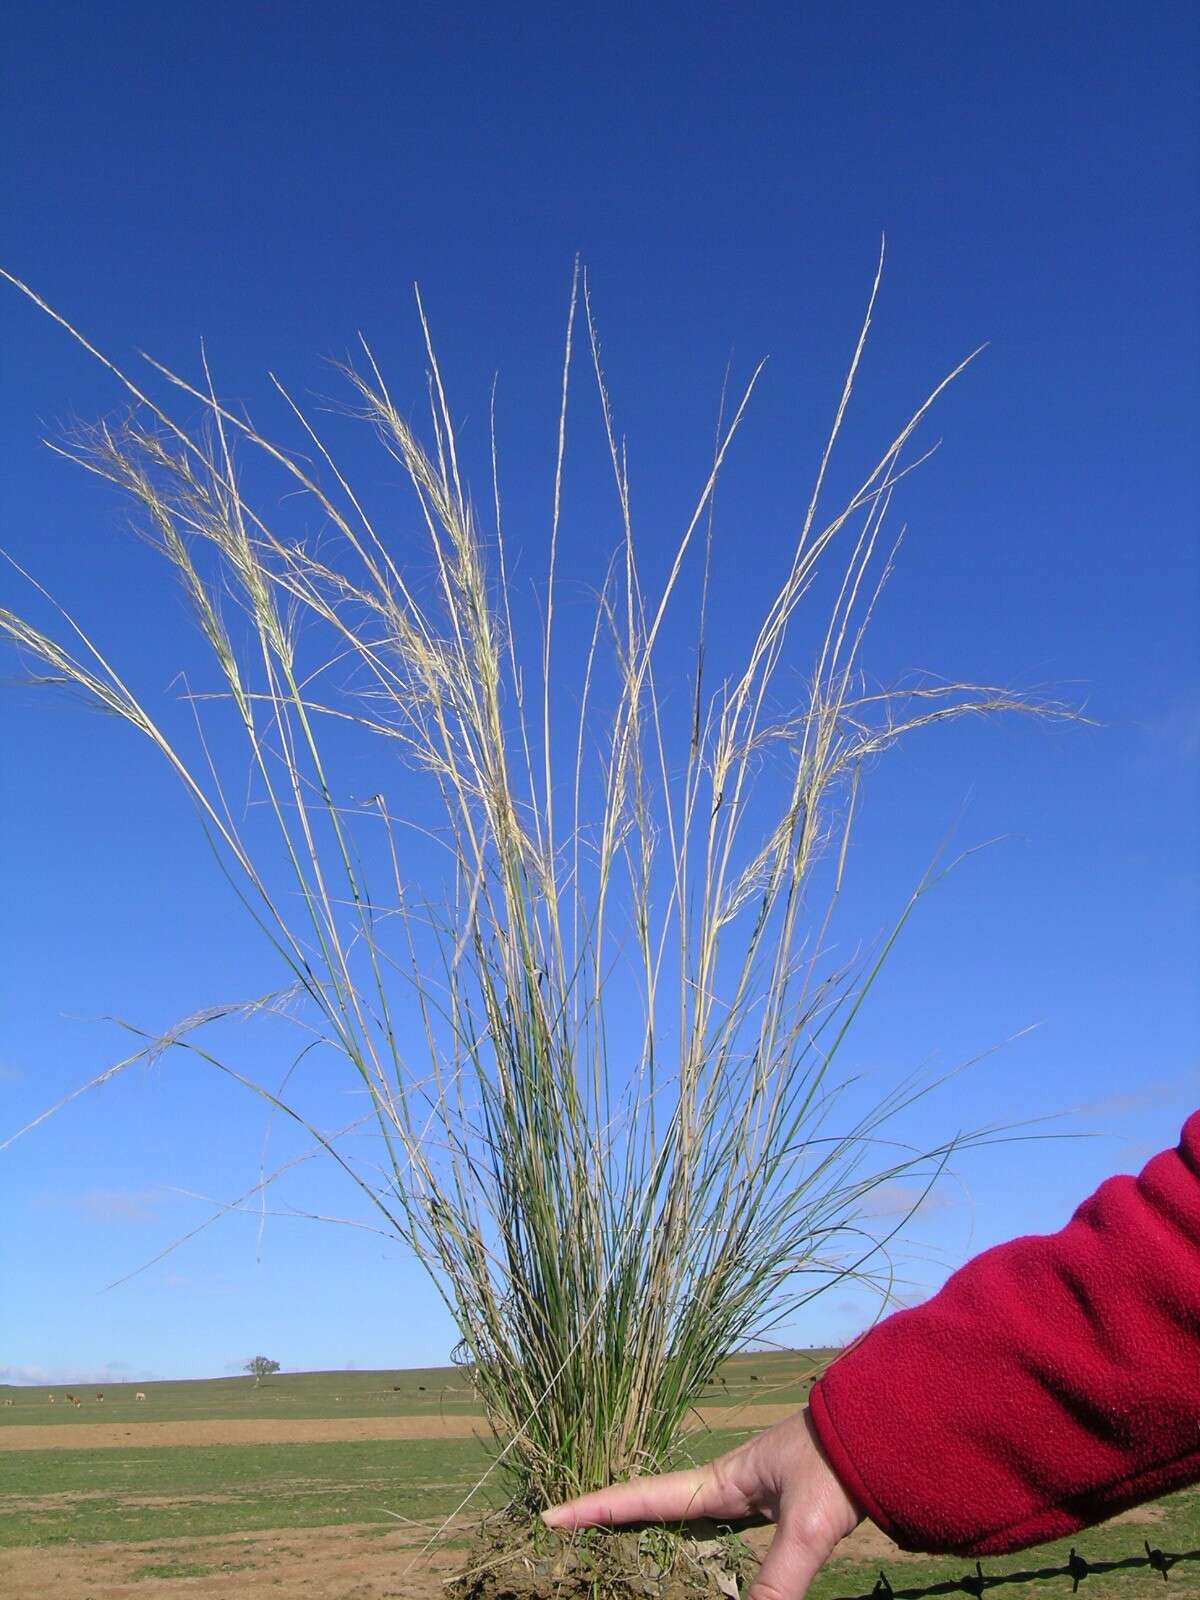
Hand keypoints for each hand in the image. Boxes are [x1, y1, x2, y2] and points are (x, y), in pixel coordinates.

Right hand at [543, 1407, 863, 1599]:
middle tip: (570, 1533)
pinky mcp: (773, 1505)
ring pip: (685, 1519)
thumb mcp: (806, 1526)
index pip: (643, 1498)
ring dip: (651, 1532)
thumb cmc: (837, 1464)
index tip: (550, 1518)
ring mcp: (748, 1492)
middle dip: (612, 1520)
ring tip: (619, 1551)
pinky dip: (696, 1547)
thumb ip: (776, 1580)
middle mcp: (725, 1484)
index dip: (596, 1511)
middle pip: (654, 1506)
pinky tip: (695, 1562)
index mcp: (718, 1480)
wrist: (881, 1431)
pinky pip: (719, 1530)